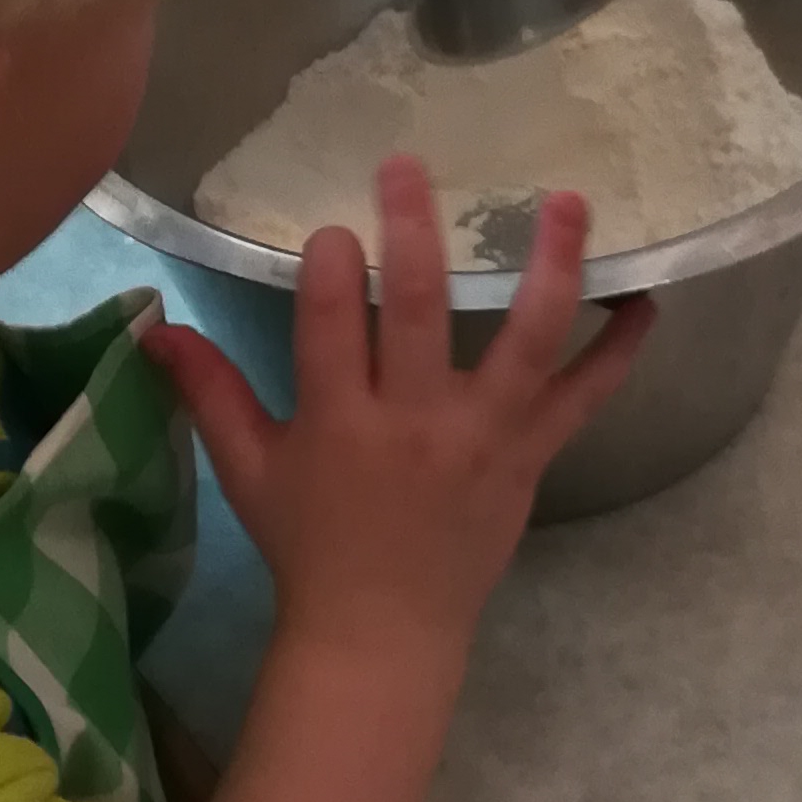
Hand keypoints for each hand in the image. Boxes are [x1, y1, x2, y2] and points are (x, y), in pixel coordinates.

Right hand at [146, 161, 651, 661]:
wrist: (383, 635)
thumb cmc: (312, 547)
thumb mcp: (249, 472)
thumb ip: (210, 394)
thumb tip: (154, 328)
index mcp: (339, 421)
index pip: (330, 321)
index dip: (332, 264)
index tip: (336, 227)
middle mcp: (415, 420)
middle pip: (422, 308)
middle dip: (415, 228)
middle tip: (411, 166)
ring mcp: (483, 435)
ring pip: (527, 338)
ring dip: (551, 266)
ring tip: (567, 200)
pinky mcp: (530, 455)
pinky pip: (584, 397)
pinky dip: (618, 351)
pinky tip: (646, 300)